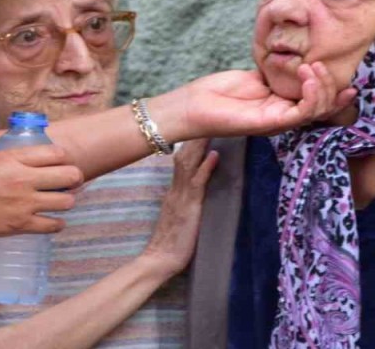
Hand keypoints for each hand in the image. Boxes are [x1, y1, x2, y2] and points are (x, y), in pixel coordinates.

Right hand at [0, 144, 83, 243]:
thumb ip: (10, 160)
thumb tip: (27, 161)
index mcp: (13, 157)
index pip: (57, 153)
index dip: (63, 159)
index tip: (61, 163)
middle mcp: (23, 178)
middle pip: (70, 175)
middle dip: (73, 178)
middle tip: (67, 182)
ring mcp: (23, 203)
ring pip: (67, 201)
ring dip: (65, 201)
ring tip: (57, 201)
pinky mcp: (19, 226)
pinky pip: (53, 225)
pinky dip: (56, 223)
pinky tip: (50, 220)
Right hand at [140, 139, 218, 275]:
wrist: (159, 260)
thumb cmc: (171, 243)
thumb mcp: (179, 216)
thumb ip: (186, 202)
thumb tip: (197, 191)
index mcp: (173, 191)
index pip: (181, 161)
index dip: (190, 144)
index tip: (199, 129)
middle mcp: (175, 189)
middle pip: (183, 156)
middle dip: (194, 137)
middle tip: (205, 114)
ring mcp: (180, 196)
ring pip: (188, 163)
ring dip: (199, 144)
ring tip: (211, 126)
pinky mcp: (188, 206)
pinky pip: (197, 183)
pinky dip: (206, 167)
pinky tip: (215, 155)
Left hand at [157, 62, 356, 140]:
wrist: (195, 104)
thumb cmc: (219, 91)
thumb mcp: (256, 76)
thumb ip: (277, 72)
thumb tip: (295, 58)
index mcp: (283, 106)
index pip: (319, 103)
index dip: (336, 94)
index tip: (351, 82)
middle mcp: (285, 117)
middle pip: (323, 107)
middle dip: (330, 85)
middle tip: (320, 64)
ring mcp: (280, 122)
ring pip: (317, 110)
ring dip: (322, 86)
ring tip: (313, 66)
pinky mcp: (272, 123)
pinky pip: (303, 112)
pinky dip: (311, 93)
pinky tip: (308, 75)